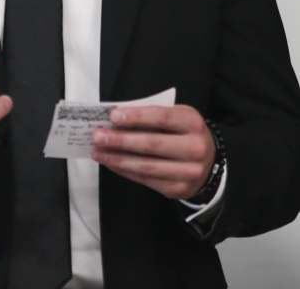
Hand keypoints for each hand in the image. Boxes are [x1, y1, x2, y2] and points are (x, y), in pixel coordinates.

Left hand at [91, 104, 214, 199]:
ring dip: (117, 159)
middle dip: (120, 140)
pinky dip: (125, 171)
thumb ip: (150, 115)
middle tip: (96, 136)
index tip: (113, 116)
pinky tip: (111, 162)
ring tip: (97, 152)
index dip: (136, 117)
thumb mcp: (175, 116)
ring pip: (146, 166)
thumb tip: (115, 118)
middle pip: (152, 144)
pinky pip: (146, 180)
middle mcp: (195, 148)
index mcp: (192, 122)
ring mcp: (188, 172)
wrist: (209, 162)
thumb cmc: (183, 132)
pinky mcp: (178, 189)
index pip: (162, 118)